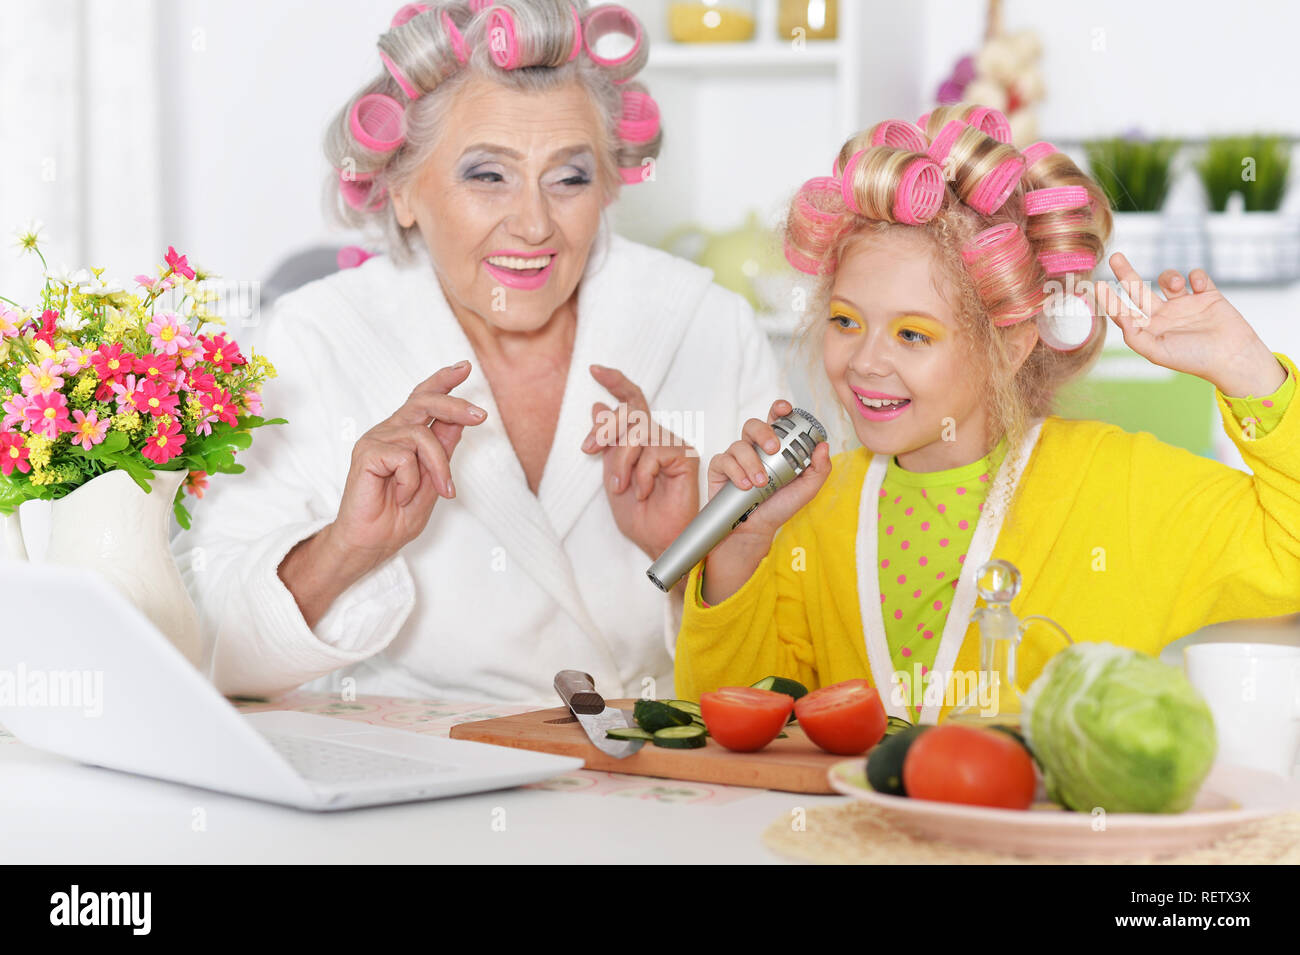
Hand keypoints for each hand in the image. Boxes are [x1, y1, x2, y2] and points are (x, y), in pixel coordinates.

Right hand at [328, 360, 487, 572]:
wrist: (373, 543)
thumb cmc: (398, 516)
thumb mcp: (433, 480)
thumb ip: (443, 449)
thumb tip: (459, 420)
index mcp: (403, 435)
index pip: (422, 399)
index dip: (442, 381)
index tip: (465, 367)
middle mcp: (389, 431)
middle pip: (425, 402)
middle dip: (456, 406)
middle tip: (482, 416)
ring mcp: (375, 440)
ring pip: (422, 436)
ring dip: (437, 468)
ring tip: (438, 491)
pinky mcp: (366, 453)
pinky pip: (404, 457)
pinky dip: (411, 481)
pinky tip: (400, 495)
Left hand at [581, 364, 698, 560]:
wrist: (656, 540)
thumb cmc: (639, 515)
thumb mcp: (612, 476)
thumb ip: (608, 444)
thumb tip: (598, 406)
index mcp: (640, 439)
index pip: (630, 401)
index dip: (615, 381)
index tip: (593, 369)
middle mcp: (658, 436)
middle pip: (629, 412)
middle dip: (604, 430)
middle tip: (589, 450)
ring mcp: (673, 444)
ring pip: (637, 432)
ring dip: (621, 461)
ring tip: (619, 486)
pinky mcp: (685, 455)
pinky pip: (653, 452)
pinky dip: (641, 473)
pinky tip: (644, 490)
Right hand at [706, 398, 831, 543]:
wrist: (757, 529)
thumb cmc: (780, 506)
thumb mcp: (806, 489)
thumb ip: (819, 469)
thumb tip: (823, 446)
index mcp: (775, 447)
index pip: (776, 421)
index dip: (779, 410)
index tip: (785, 410)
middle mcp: (754, 448)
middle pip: (753, 424)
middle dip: (763, 432)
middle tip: (773, 448)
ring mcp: (736, 457)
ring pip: (739, 444)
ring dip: (752, 463)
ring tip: (761, 482)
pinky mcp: (720, 468)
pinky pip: (724, 460)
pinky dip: (736, 472)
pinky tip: (745, 486)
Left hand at [1095, 254, 1284, 396]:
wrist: (1233, 356)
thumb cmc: (1194, 359)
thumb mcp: (1159, 352)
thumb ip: (1136, 338)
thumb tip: (1121, 321)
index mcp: (1150, 329)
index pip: (1125, 311)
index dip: (1110, 299)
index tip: (1097, 284)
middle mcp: (1164, 315)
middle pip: (1139, 290)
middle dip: (1126, 273)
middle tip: (1115, 257)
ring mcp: (1185, 304)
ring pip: (1168, 279)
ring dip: (1169, 276)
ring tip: (1176, 285)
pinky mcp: (1207, 296)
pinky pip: (1197, 276)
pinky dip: (1196, 276)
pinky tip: (1199, 286)